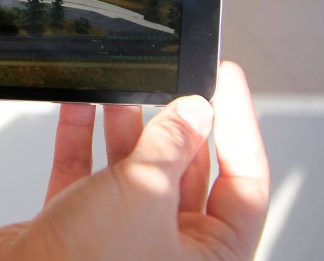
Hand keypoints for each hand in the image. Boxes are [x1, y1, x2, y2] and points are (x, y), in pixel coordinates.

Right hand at [0, 61, 269, 260]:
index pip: (245, 184)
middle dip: (175, 124)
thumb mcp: (143, 193)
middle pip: (187, 171)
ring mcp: (122, 238)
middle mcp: (169, 250)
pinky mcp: (78, 227)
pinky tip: (80, 106)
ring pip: (136, 168)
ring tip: (122, 88)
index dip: (240, 127)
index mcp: (208, 259)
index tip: (226, 81)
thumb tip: (195, 111)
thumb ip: (172, 144)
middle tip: (172, 83)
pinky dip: (83, 137)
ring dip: (126, 126)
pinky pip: (88, 172)